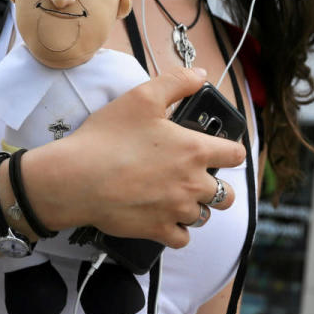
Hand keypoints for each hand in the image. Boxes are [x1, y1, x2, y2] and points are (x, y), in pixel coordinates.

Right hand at [27, 67, 246, 248]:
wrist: (77, 179)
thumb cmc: (107, 138)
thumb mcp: (141, 97)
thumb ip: (177, 82)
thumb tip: (201, 75)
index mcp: (194, 150)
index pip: (236, 155)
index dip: (230, 150)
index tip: (219, 150)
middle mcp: (193, 184)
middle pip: (227, 194)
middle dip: (216, 185)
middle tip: (195, 177)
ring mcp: (177, 211)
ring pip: (204, 216)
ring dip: (195, 207)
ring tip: (175, 196)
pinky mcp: (158, 231)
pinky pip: (182, 238)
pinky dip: (177, 230)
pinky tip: (164, 217)